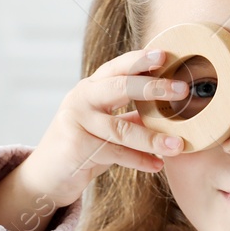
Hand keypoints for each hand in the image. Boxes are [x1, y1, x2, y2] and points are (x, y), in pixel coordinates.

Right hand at [13, 48, 190, 207]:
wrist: (47, 176)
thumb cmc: (82, 147)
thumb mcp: (107, 127)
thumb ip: (132, 117)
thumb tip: (169, 112)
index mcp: (91, 88)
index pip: (117, 67)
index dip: (140, 59)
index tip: (165, 54)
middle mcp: (82, 99)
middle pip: (120, 87)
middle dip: (153, 87)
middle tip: (182, 89)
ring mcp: (76, 121)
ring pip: (121, 128)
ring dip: (152, 138)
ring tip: (177, 145)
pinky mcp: (76, 146)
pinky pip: (115, 153)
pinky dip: (139, 161)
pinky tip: (157, 165)